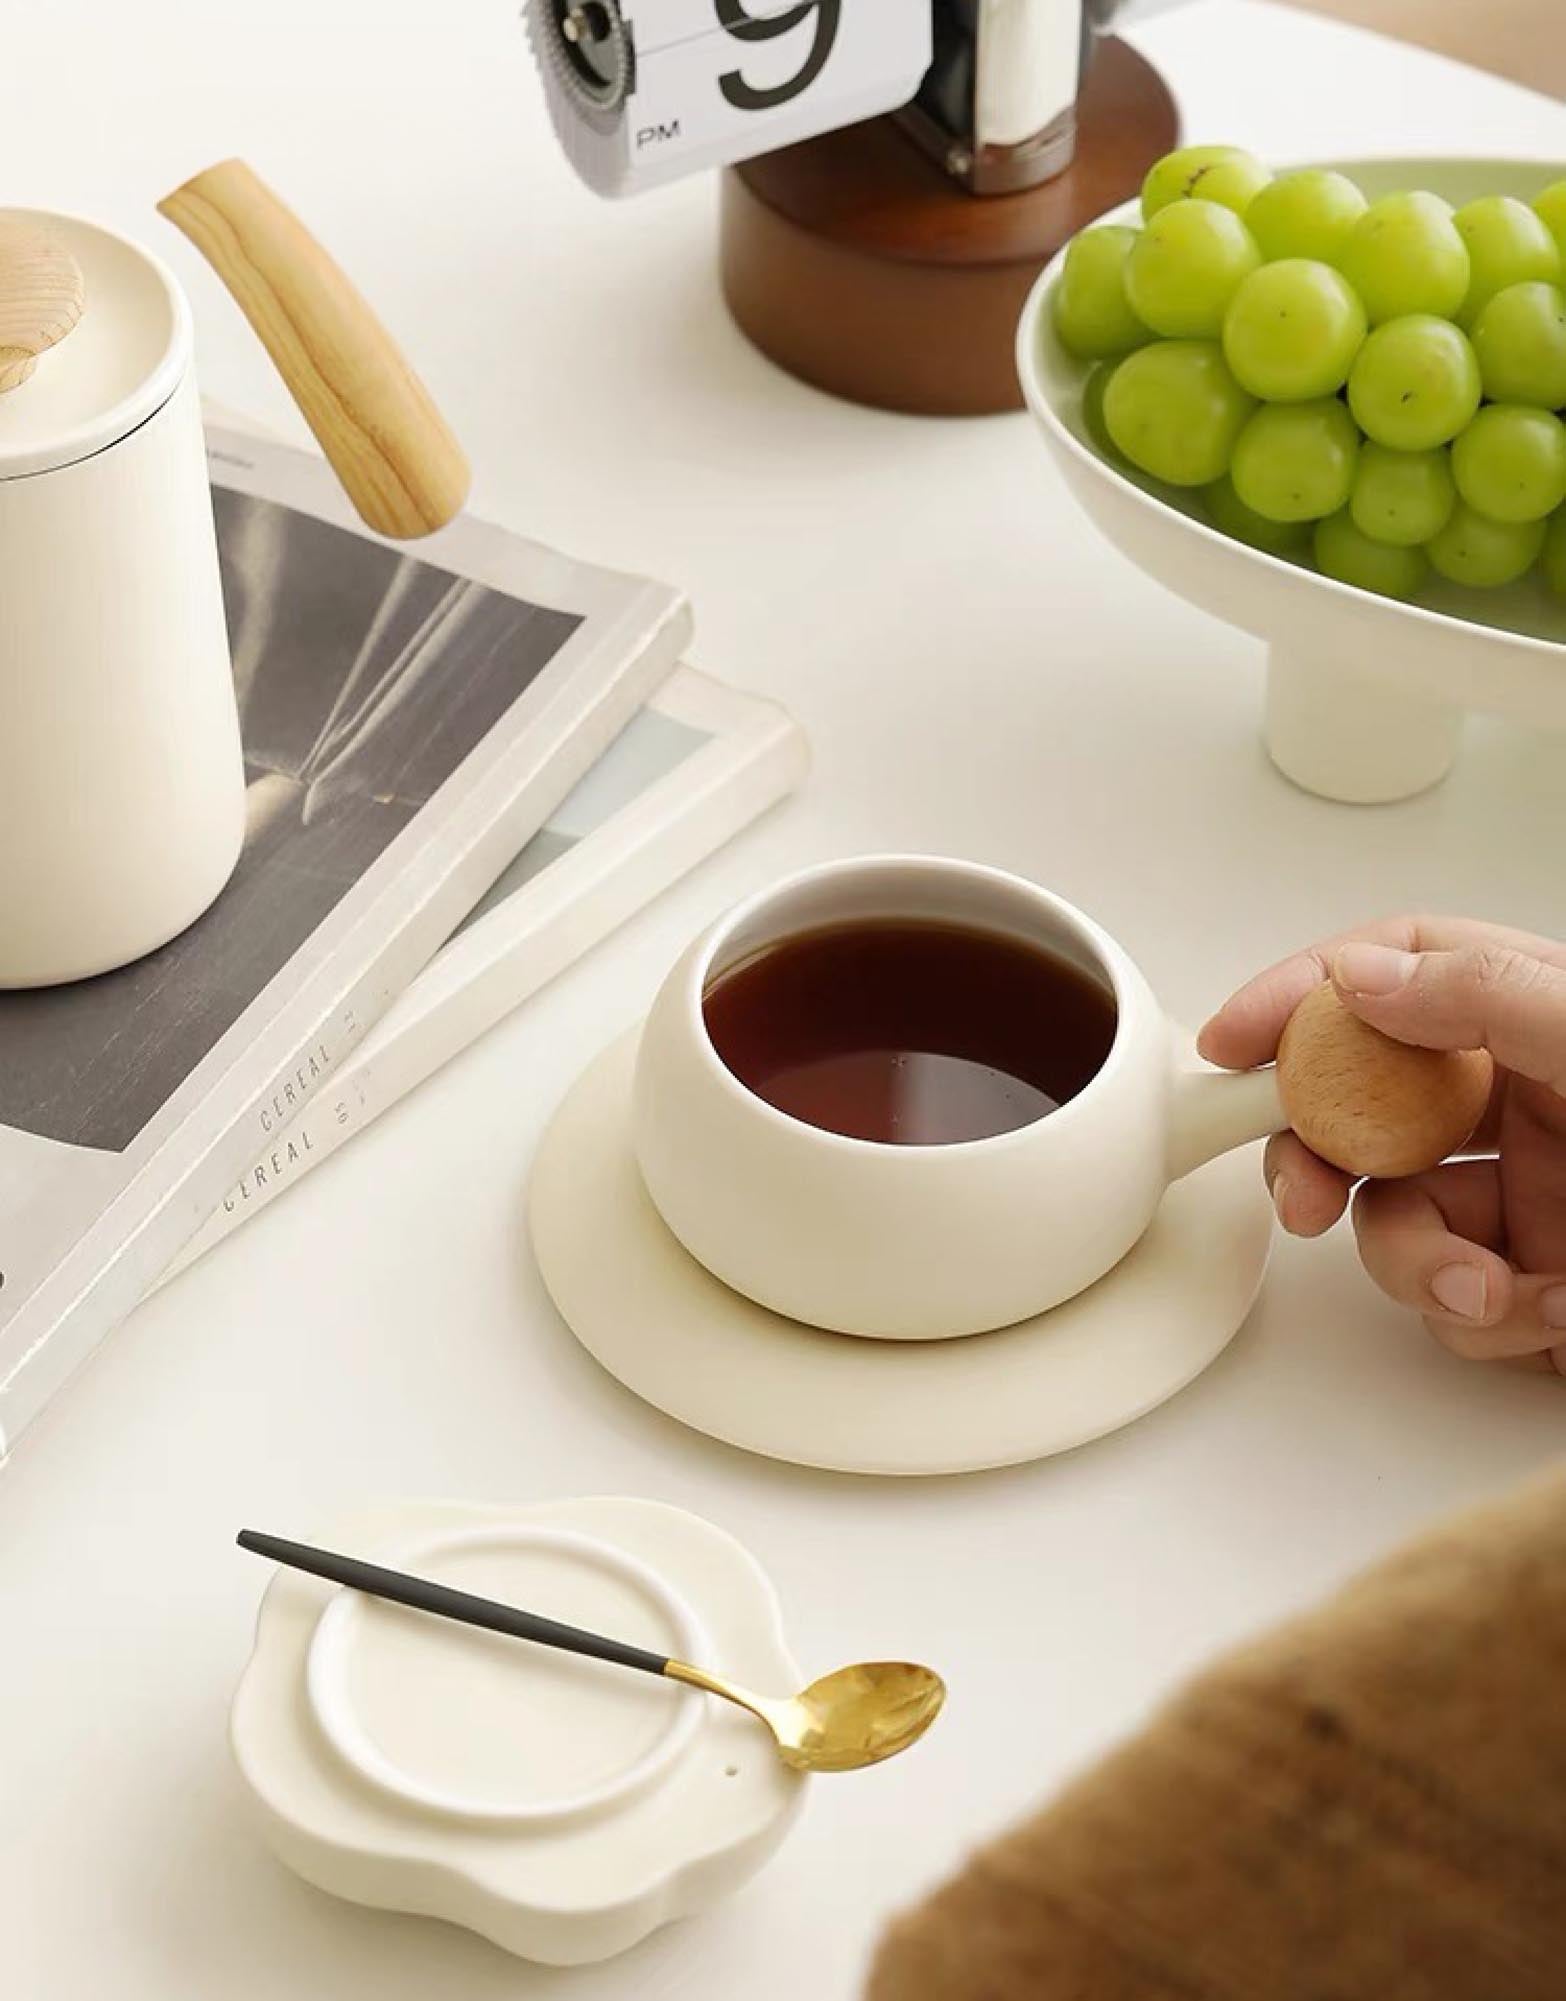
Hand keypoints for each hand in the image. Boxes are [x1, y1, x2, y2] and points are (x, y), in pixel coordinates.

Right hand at [1198, 917, 1565, 1375]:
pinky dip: (1483, 1320)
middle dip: (1317, 1158)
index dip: (1302, 994)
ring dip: (1420, 1264)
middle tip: (1303, 1197)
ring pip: (1394, 1218)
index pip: (1398, 971)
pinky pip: (1450, 1304)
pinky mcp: (1530, 1288)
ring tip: (1488, 1289)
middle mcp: (1526, 1101)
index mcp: (1538, 1017)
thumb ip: (1487, 992)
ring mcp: (1527, 1197)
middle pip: (1362, 1102)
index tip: (1232, 1041)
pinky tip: (1552, 1315)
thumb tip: (1359, 976)